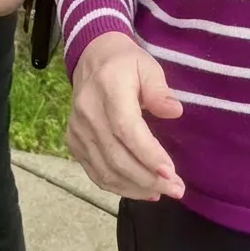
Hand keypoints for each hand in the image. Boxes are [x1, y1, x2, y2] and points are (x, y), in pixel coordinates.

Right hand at [67, 31, 184, 200]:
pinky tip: (141, 190)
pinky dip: (119, 187)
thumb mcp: (148, 67)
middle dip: (148, 178)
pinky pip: (95, 173)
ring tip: (162, 191)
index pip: (126, 129)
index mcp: (108, 87)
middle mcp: (88, 111)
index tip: (171, 173)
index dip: (148, 154)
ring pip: (105, 170)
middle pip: (116, 156)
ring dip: (136, 187)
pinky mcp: (73, 141)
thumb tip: (175, 111)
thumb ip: (160, 91)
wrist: (92, 58)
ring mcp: (77, 129)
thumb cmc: (127, 64)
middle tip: (176, 189)